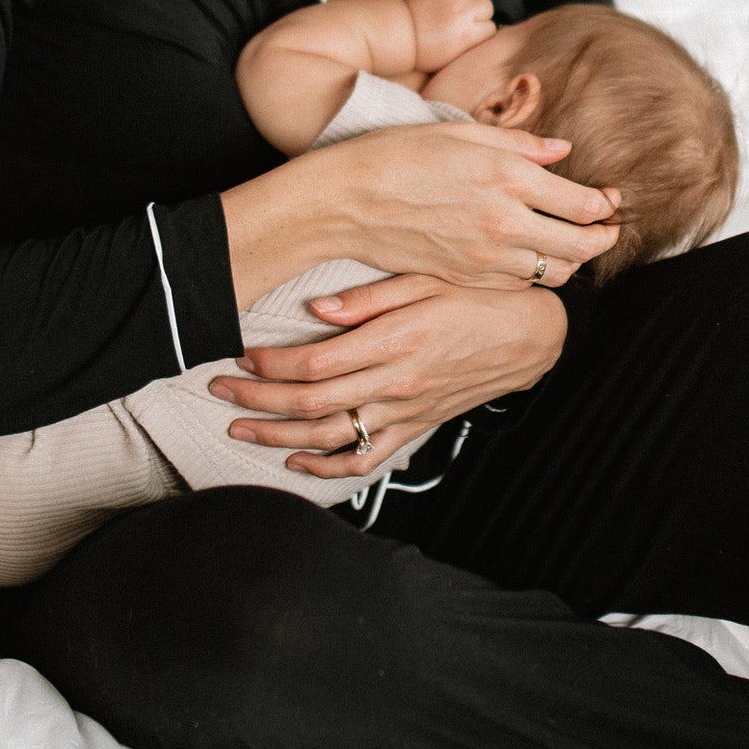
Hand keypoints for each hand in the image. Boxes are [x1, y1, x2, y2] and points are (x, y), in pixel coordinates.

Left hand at [209, 274, 568, 479]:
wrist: (530, 336)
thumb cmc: (477, 298)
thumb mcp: (426, 280)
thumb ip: (369, 299)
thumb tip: (315, 306)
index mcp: (395, 342)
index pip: (316, 362)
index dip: (272, 362)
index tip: (243, 350)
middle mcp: (396, 385)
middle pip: (311, 403)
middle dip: (258, 397)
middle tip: (218, 386)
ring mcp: (405, 412)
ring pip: (330, 437)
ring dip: (277, 436)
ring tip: (238, 426)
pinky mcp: (415, 427)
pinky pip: (365, 459)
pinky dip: (326, 468)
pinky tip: (294, 461)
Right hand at [323, 119, 618, 290]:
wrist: (345, 201)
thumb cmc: (397, 154)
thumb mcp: (461, 132)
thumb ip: (521, 144)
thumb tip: (565, 151)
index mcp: (510, 176)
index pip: (586, 204)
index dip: (607, 204)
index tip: (610, 199)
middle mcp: (506, 221)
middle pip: (582, 246)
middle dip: (602, 238)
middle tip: (606, 228)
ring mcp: (486, 256)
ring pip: (555, 272)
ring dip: (570, 259)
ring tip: (568, 242)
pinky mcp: (467, 277)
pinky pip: (520, 284)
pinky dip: (533, 273)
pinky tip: (526, 254)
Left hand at [405, 0, 495, 71]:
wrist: (397, 37)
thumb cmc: (424, 52)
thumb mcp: (453, 58)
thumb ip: (472, 44)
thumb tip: (484, 32)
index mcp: (469, 34)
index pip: (491, 26)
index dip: (482, 30)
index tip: (472, 33)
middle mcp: (463, 11)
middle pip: (487, 5)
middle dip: (479, 12)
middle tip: (466, 17)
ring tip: (461, 0)